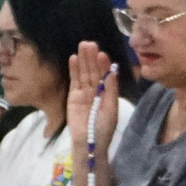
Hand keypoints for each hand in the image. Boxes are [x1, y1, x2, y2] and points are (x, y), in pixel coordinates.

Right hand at [65, 42, 122, 156]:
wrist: (89, 142)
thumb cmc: (103, 127)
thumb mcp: (111, 108)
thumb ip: (111, 89)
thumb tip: (112, 71)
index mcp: (108, 92)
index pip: (105, 74)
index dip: (103, 64)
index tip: (102, 53)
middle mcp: (96, 90)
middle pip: (94, 70)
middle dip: (92, 57)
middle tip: (90, 43)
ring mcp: (84, 92)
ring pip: (84, 73)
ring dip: (83, 59)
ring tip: (82, 45)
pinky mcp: (73, 96)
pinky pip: (74, 80)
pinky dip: (73, 69)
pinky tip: (73, 58)